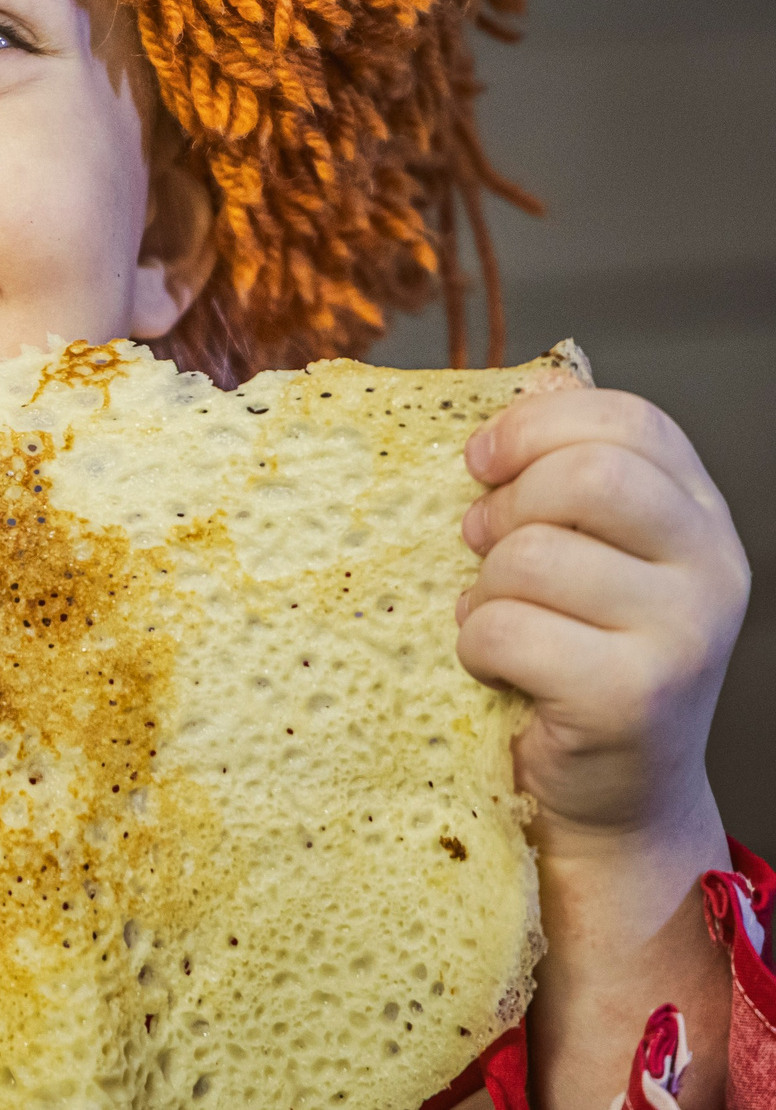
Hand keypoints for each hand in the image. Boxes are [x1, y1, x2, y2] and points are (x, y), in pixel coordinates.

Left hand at [455, 388, 750, 840]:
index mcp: (698, 514)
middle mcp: (713, 566)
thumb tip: (521, 391)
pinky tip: (497, 667)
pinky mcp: (634, 695)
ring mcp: (684, 633)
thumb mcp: (588, 555)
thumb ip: (567, 476)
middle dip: (506, 505)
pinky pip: (506, 629)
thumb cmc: (576, 658)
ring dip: (482, 588)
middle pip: (586, 477)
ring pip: (532, 556)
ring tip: (496, 616)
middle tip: (481, 543)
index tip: (482, 459)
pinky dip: (475, 644)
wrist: (613, 797)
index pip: (629, 421)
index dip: (536, 426)